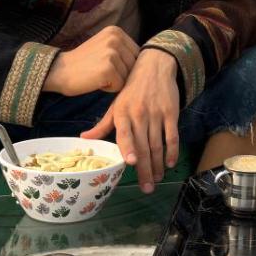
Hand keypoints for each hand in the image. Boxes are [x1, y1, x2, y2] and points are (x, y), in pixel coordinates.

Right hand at [43, 26, 137, 95]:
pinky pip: (119, 86)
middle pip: (134, 66)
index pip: (137, 55)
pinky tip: (95, 81)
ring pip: (128, 77)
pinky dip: (108, 88)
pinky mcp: (108, 68)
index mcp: (116, 31)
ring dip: (115, 82)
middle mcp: (116, 38)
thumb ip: (123, 50)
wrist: (58, 71)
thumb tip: (148, 62)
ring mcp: (112, 52)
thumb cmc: (83, 65)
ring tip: (97, 75)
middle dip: (121, 74)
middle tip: (100, 72)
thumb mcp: (104, 48)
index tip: (106, 66)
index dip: (124, 66)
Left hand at [80, 48, 179, 192]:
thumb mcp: (115, 105)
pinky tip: (170, 163)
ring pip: (158, 144)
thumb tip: (83, 139)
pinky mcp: (171, 113)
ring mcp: (156, 114)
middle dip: (145, 169)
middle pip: (143, 146)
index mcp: (122, 114)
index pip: (125, 133)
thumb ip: (102, 125)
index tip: (132, 163)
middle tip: (146, 188)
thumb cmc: (131, 89)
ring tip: (157, 179)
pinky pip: (172, 135)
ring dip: (158, 164)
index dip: (128, 147)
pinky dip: (172, 150)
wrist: (154, 67)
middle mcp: (139, 114)